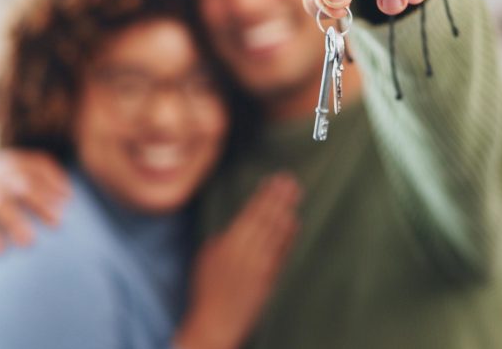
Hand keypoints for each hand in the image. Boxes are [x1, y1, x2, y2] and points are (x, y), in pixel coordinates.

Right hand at [0, 149, 69, 255]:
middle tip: (28, 242)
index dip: (42, 202)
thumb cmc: (23, 174)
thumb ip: (54, 177)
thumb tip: (68, 197)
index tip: (58, 222)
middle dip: (14, 222)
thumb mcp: (37, 165)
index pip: (29, 188)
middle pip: (3, 204)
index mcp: (15, 176)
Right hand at [174, 173, 300, 348]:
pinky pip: (281, 252)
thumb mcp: (207, 257)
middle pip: (265, 218)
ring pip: (275, 232)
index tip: (273, 181)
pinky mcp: (269, 278)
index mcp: (228, 244)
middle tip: (290, 181)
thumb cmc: (207, 289)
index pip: (250, 213)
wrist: (217, 321)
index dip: (263, 196)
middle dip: (278, 198)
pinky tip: (294, 223)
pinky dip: (288, 236)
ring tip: (295, 195)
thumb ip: (223, 238)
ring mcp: (260, 265)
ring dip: (285, 211)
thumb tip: (238, 225)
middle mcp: (246, 252)